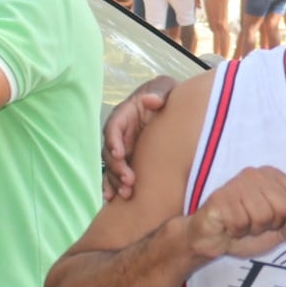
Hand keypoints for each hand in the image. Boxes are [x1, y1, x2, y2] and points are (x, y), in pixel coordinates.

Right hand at [101, 75, 178, 199]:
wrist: (174, 107)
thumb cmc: (166, 95)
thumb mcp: (163, 87)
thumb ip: (158, 92)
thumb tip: (151, 100)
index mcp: (124, 115)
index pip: (113, 128)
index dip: (114, 141)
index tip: (119, 153)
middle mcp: (120, 134)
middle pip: (111, 152)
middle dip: (117, 167)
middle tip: (129, 181)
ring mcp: (123, 148)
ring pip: (112, 167)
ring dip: (116, 181)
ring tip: (125, 194)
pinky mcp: (130, 160)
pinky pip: (117, 175)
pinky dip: (113, 186)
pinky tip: (113, 199)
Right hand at [187, 166, 285, 260]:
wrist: (209, 239)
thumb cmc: (244, 230)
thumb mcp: (275, 233)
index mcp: (272, 175)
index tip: (274, 218)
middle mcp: (255, 173)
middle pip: (284, 206)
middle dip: (271, 224)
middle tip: (254, 224)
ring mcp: (236, 183)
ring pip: (263, 216)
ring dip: (252, 229)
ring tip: (241, 224)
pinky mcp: (220, 198)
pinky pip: (241, 222)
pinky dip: (236, 231)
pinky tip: (229, 226)